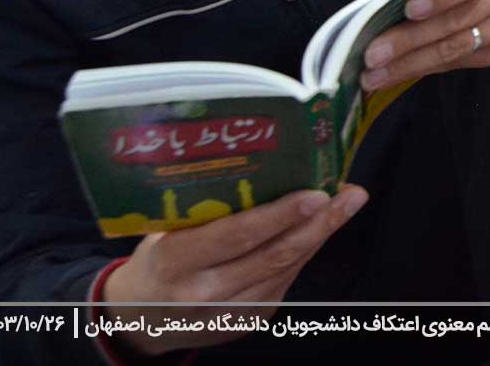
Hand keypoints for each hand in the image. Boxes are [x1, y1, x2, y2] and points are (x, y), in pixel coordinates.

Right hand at [101, 186, 367, 354]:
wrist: (140, 321)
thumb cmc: (156, 261)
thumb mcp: (162, 233)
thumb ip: (204, 211)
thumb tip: (263, 167)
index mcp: (175, 263)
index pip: (235, 237)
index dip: (279, 216)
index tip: (316, 194)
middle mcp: (204, 293)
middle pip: (273, 255)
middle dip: (318, 223)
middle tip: (349, 194)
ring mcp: (229, 313)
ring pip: (285, 269)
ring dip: (319, 235)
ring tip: (346, 203)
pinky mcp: (248, 322)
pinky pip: (284, 281)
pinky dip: (303, 252)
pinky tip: (320, 228)